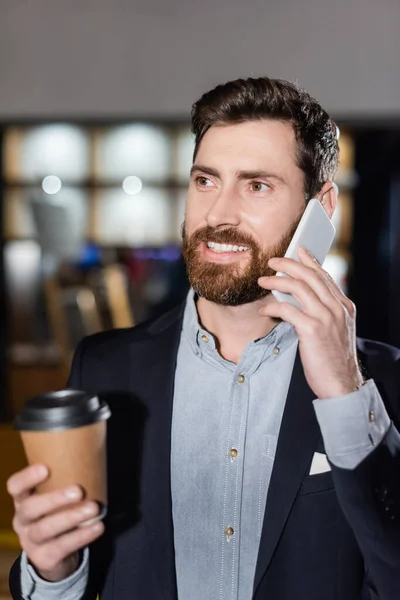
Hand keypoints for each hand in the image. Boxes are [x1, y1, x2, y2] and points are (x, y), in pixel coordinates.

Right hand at [7, 464, 103, 581]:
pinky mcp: (44, 558)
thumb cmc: (59, 512)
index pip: (15, 487)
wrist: (56, 553)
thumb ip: (66, 478)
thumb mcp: (56, 495)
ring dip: (71, 517)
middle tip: (78, 490)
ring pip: (45, 529)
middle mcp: (22, 520)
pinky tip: (97, 526)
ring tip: (93, 508)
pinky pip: (62, 547)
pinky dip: (81, 536)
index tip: (46, 467)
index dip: (27, 477)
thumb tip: (95, 449)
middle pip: (30, 508)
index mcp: (23, 499)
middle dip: (54, 498)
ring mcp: (30, 541)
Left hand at [258, 247, 363, 398]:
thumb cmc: (333, 359)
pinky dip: (272, 307)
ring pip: (298, 287)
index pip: (325, 276)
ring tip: (263, 281)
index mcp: (344, 306)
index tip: (298, 251)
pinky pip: (287, 310)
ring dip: (276, 281)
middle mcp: (336, 308)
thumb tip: (298, 298)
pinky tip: (264, 309)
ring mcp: (325, 318)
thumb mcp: (335, 330)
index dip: (310, 261)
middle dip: (288, 265)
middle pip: (310, 276)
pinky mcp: (311, 330)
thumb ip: (323, 311)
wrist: (341, 383)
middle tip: (272, 262)